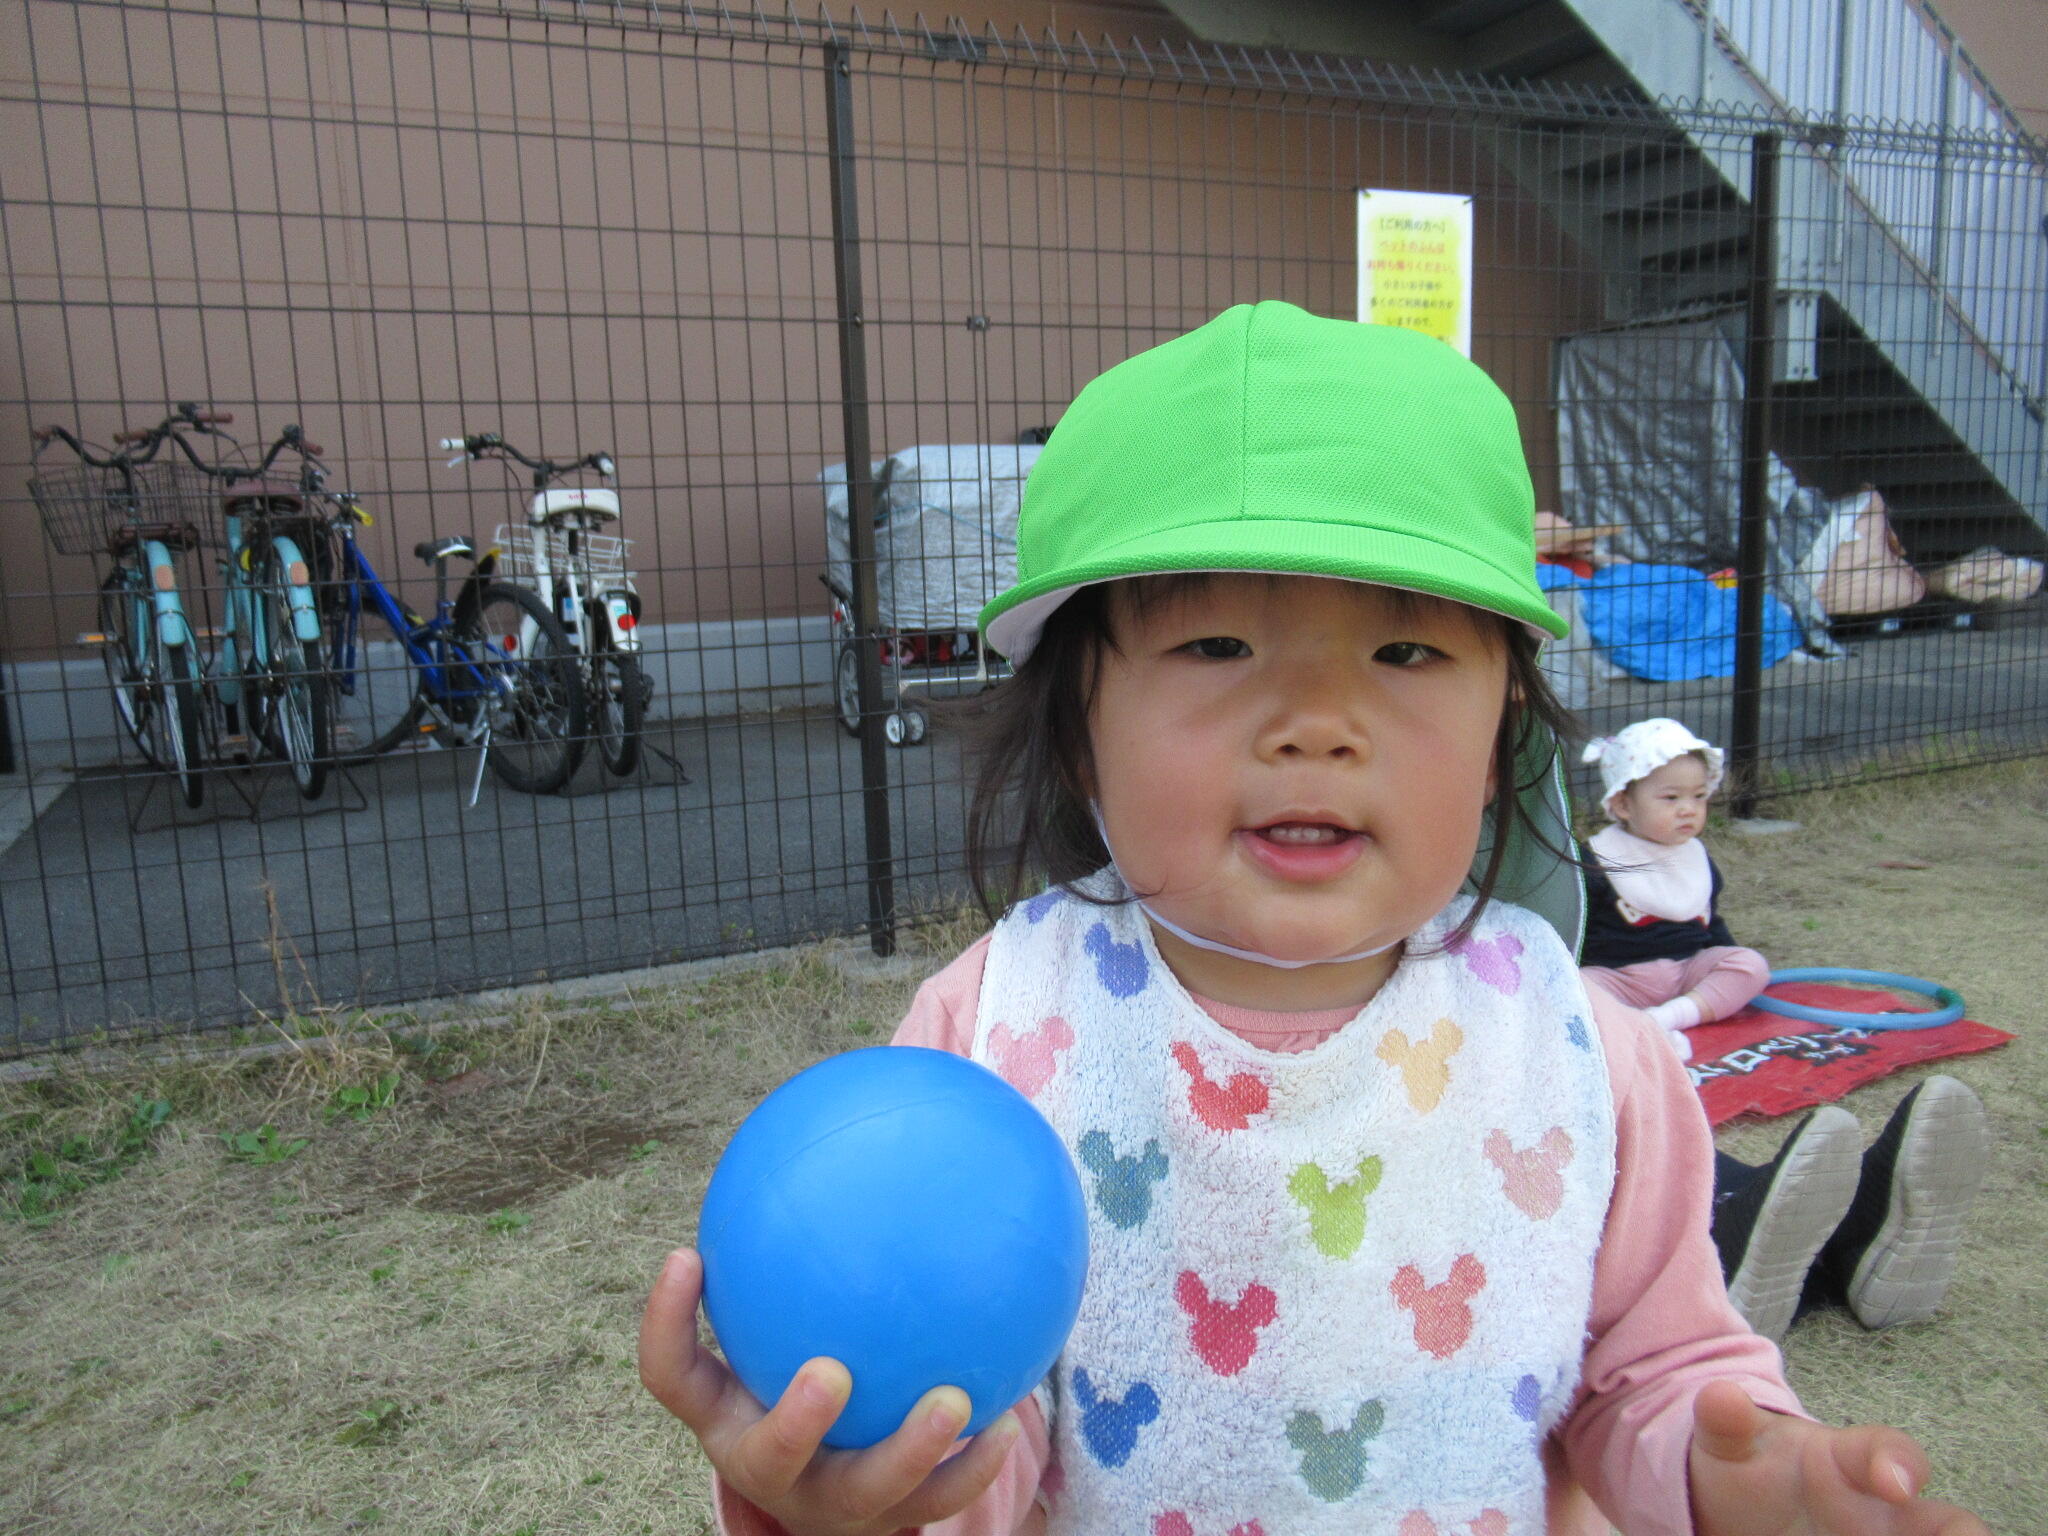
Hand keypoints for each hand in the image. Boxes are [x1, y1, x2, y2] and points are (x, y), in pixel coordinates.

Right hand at [638, 1247, 1024, 1535]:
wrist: (831, 1492)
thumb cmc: (799, 1369)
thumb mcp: (776, 1325)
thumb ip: (786, 1253)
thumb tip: (823, 1131)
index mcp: (726, 1413)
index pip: (672, 1374)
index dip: (665, 1322)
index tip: (685, 1255)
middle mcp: (766, 1464)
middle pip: (767, 1456)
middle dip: (795, 1420)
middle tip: (830, 1371)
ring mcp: (829, 1500)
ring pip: (865, 1489)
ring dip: (910, 1449)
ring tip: (954, 1401)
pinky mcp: (887, 1523)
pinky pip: (938, 1498)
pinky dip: (974, 1463)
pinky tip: (1011, 1419)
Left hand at [1688, 1380, 1990, 1535]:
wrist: (1738, 1509)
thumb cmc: (1751, 1464)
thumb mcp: (1733, 1441)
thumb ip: (1726, 1422)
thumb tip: (1718, 1396)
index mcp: (1852, 1461)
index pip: (1891, 1451)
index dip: (1901, 1464)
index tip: (1895, 1485)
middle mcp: (1887, 1515)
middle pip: (1951, 1526)